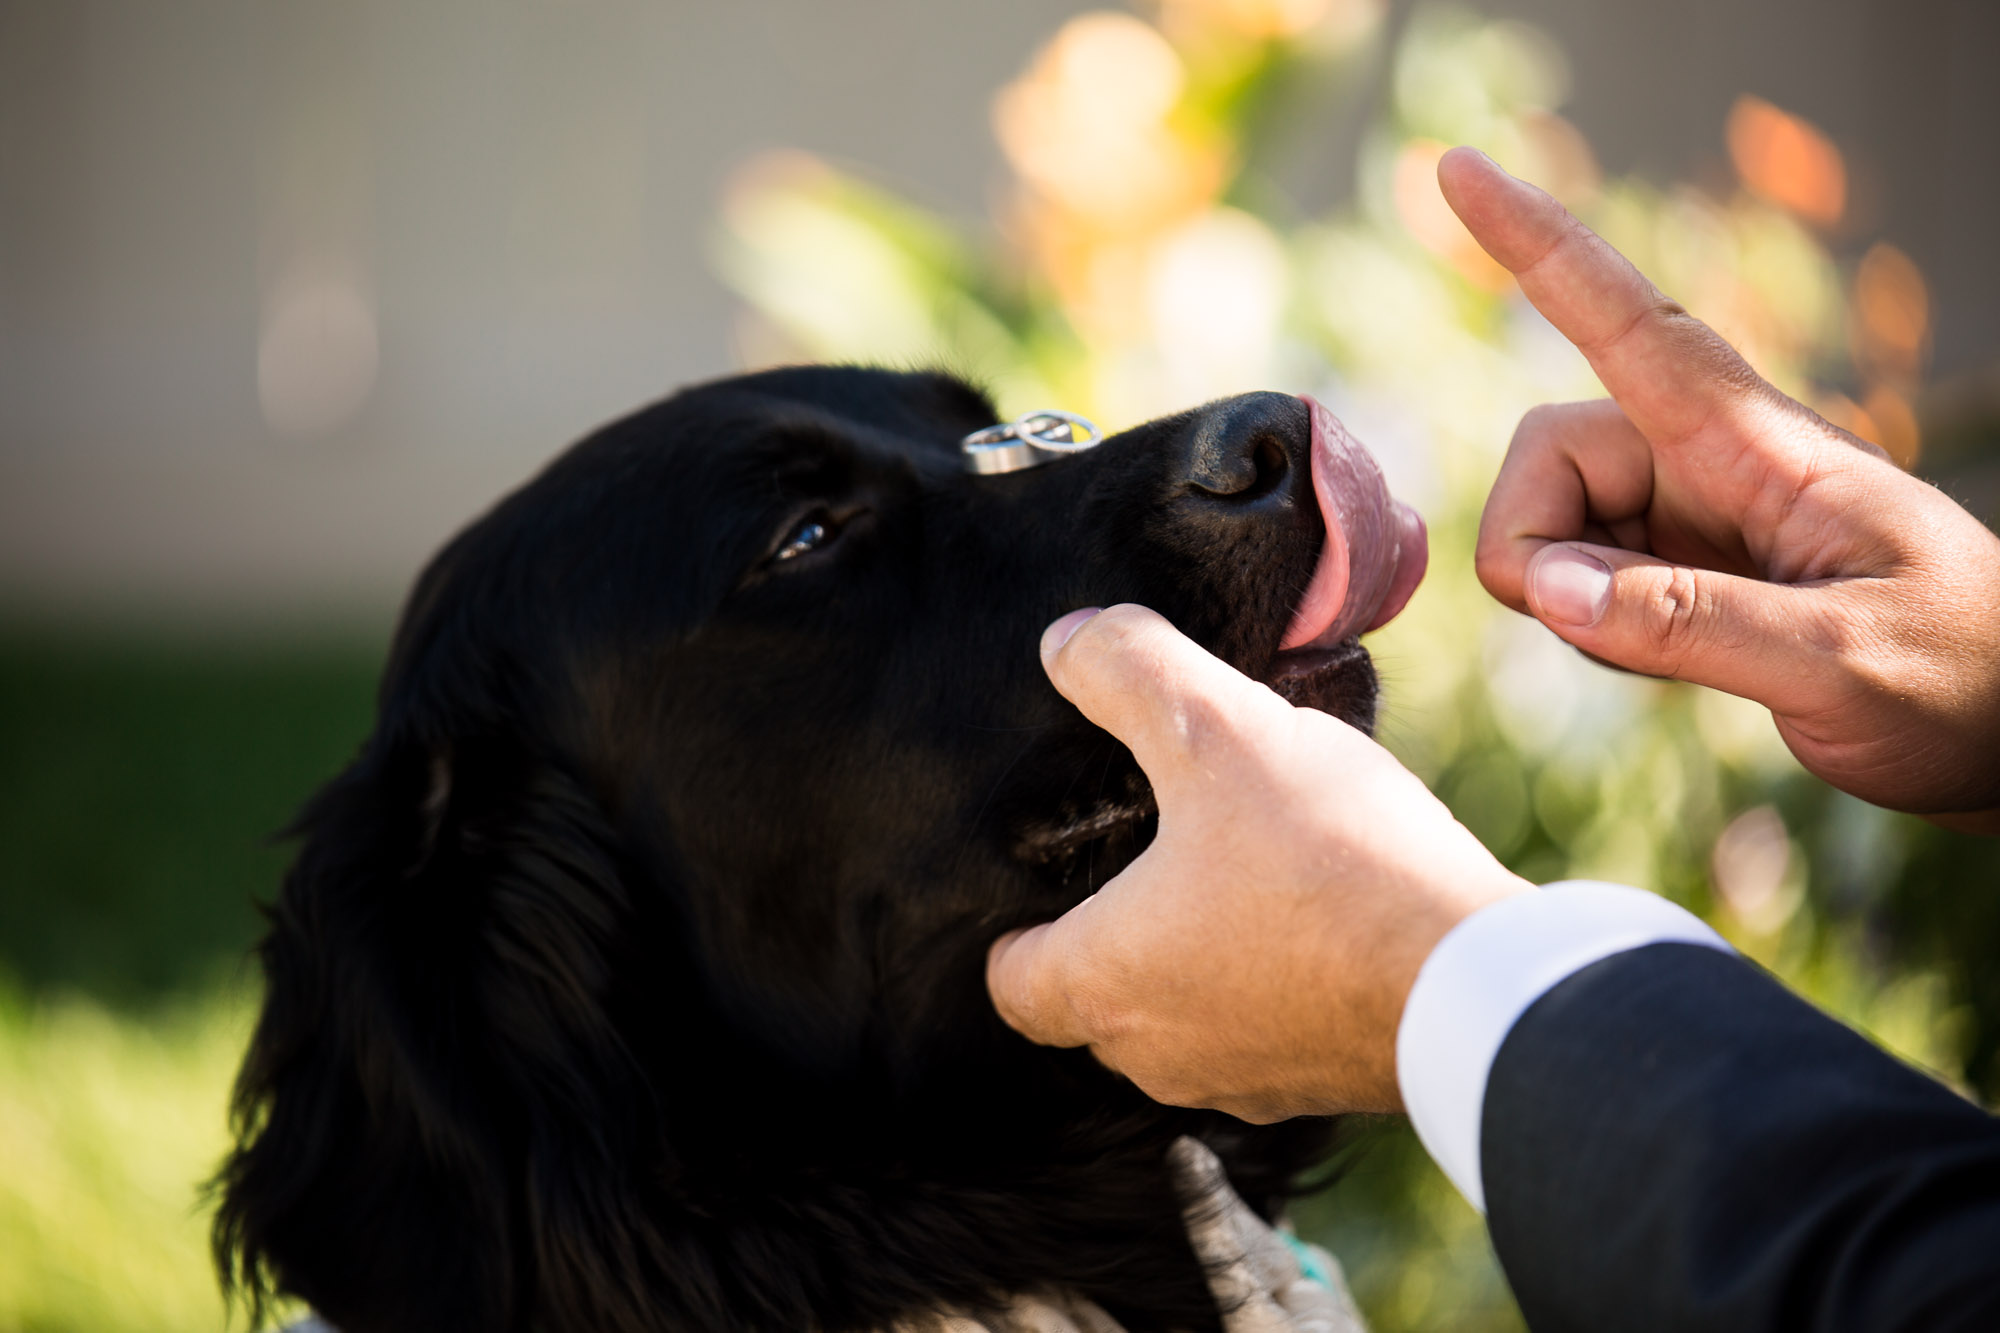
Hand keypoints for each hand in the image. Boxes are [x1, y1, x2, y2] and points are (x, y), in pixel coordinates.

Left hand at [985, 605, 1528, 1119]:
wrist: (1478, 977)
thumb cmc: (1330, 861)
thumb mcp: (1217, 730)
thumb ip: (1128, 674)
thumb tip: (1065, 642)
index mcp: (1104, 984)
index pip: (1011, 983)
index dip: (1013, 930)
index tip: (1041, 882)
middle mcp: (1158, 1055)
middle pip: (1095, 1002)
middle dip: (1110, 934)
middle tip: (1146, 854)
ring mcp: (1244, 1082)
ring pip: (1184, 1019)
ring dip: (1197, 956)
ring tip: (1238, 871)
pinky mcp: (1323, 1084)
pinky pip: (1267, 1033)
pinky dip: (1271, 984)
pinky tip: (1317, 914)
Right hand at [1440, 149, 1999, 831]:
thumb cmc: (1963, 677)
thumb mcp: (1843, 660)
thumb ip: (1692, 626)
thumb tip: (1550, 589)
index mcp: (1760, 448)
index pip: (1628, 324)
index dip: (1537, 247)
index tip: (1460, 169)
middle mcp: (1709, 464)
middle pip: (1547, 452)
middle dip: (1533, 543)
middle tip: (1595, 629)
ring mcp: (1688, 519)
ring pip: (1549, 523)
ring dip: (1568, 599)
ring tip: (1670, 661)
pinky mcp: (1678, 573)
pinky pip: (1577, 580)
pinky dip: (1589, 626)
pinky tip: (1668, 664)